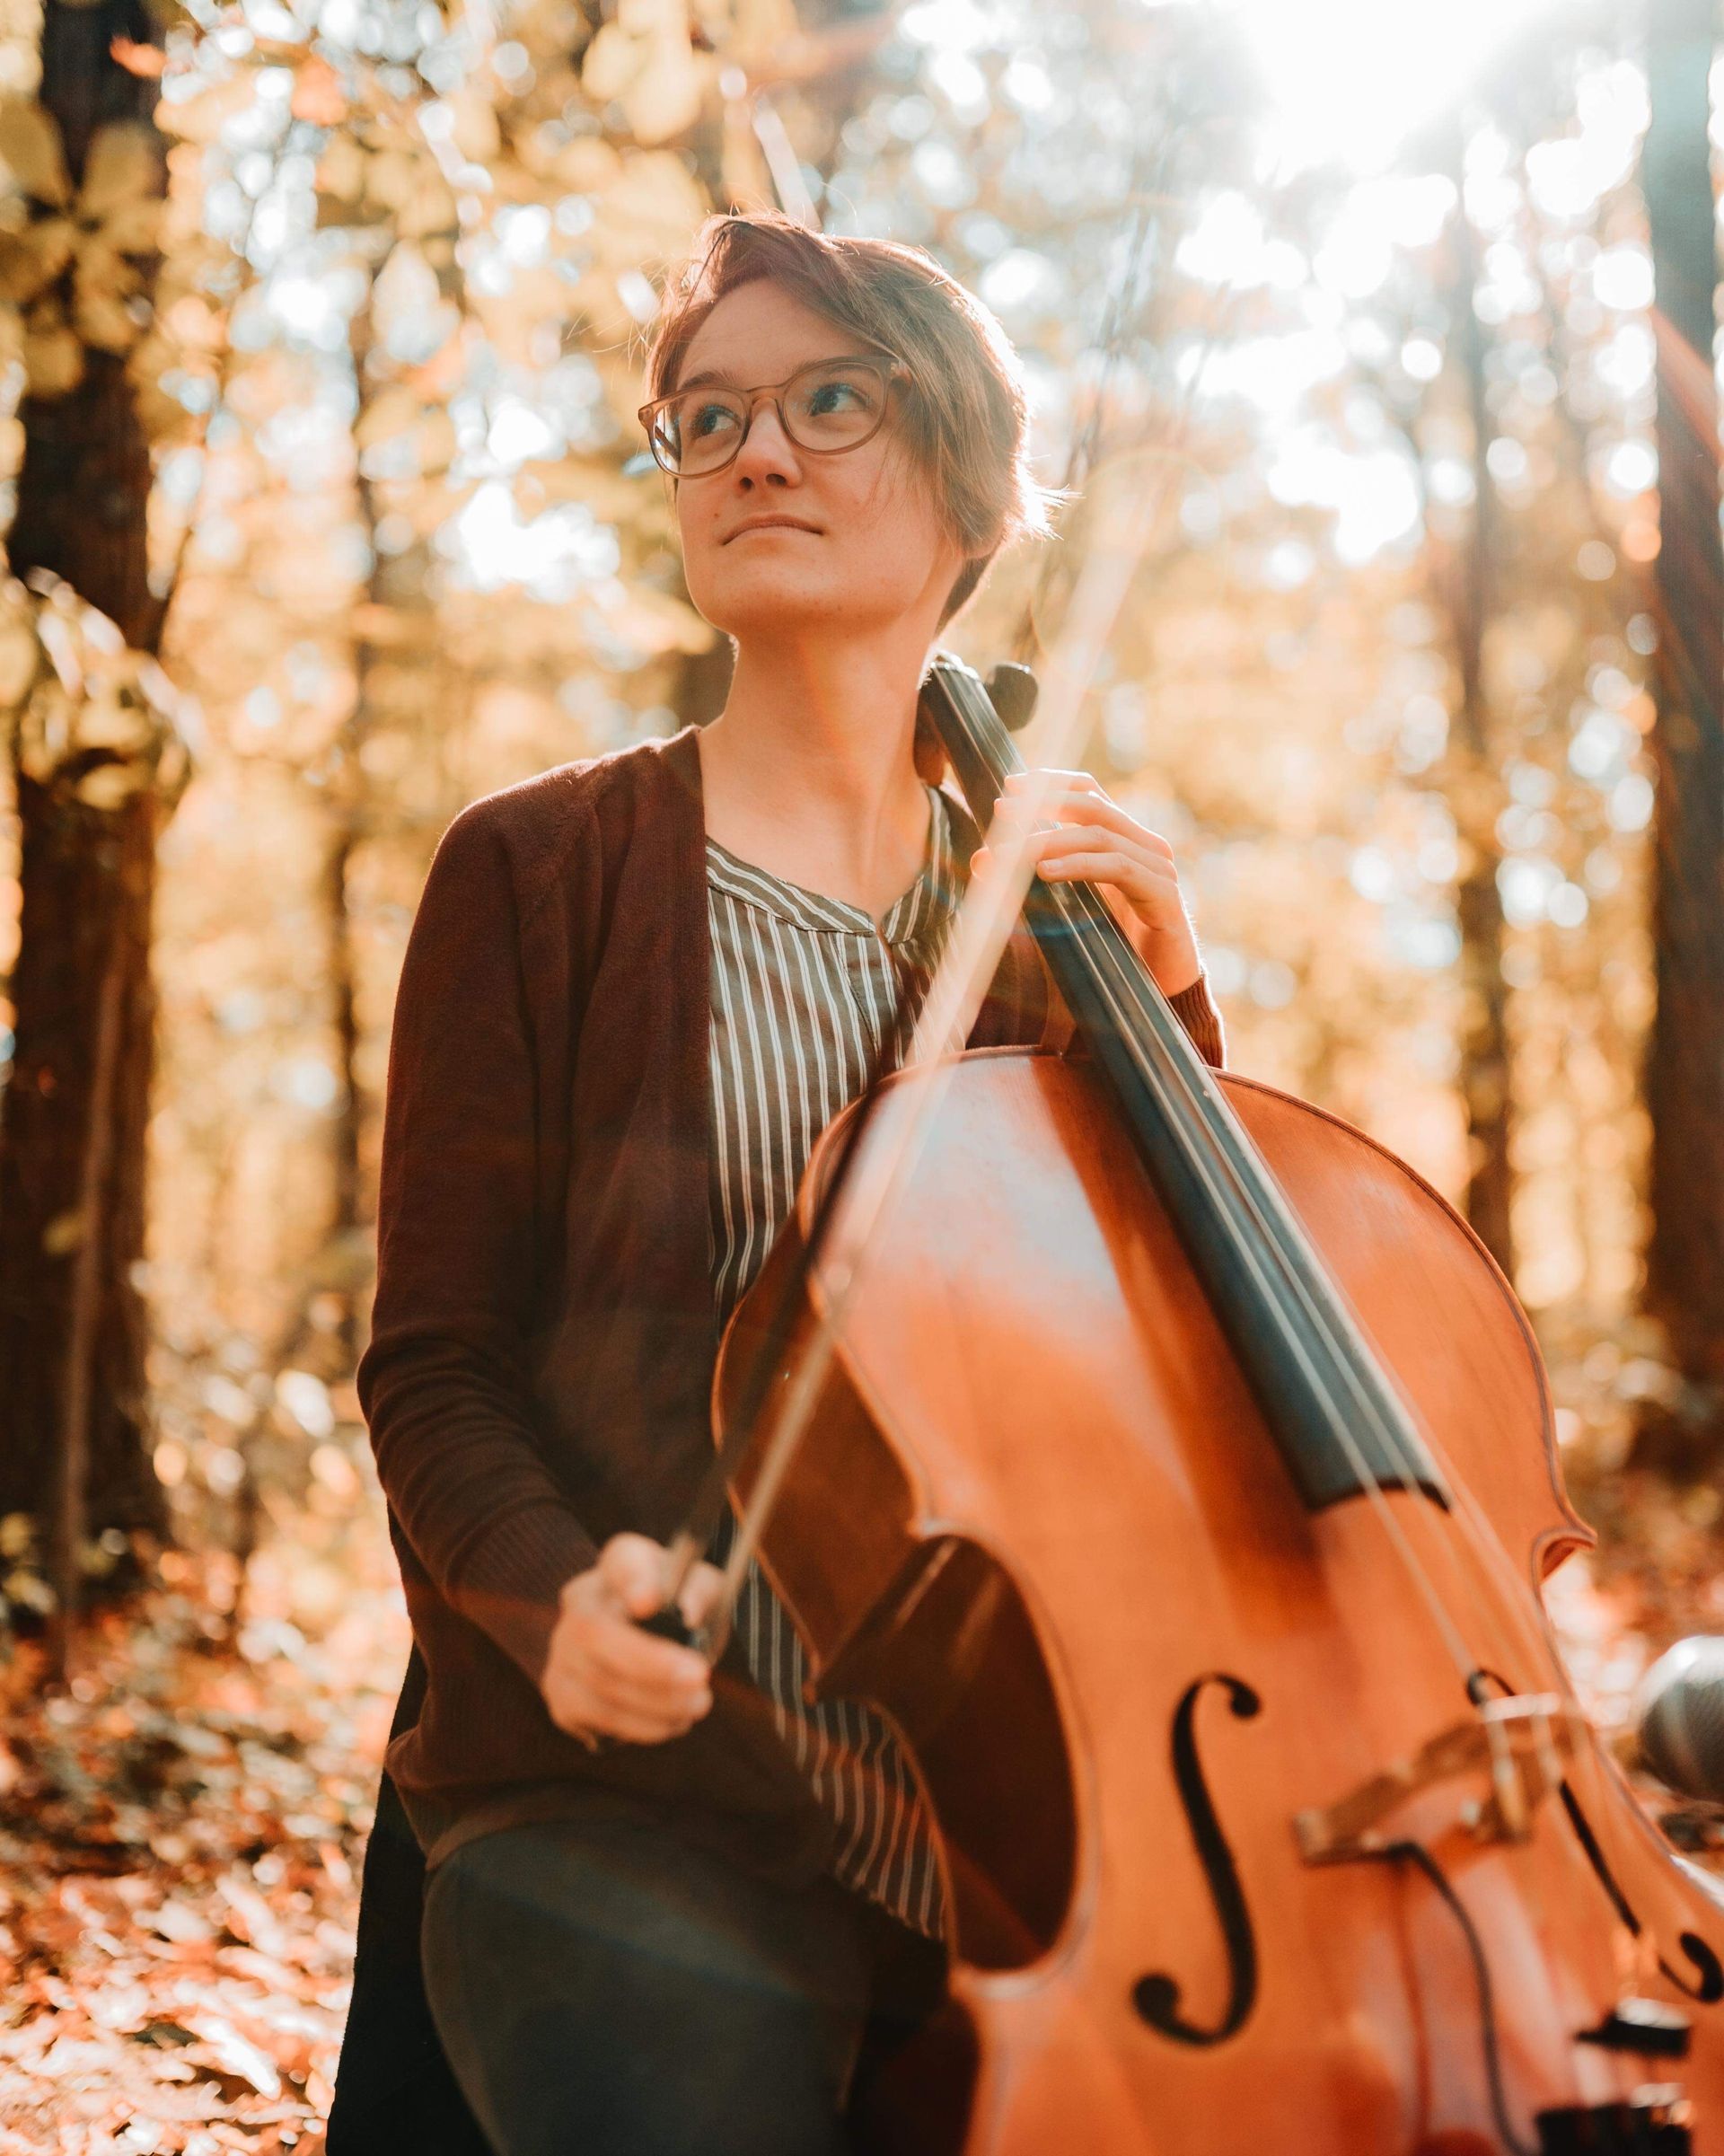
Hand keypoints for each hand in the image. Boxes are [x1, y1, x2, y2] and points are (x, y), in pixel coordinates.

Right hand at [542, 1533, 723, 1747]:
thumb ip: (702, 1591)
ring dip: (655, 1704)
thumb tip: (688, 1612)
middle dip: (649, 1663)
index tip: (650, 1602)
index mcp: (621, 1562)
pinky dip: (639, 1727)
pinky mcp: (561, 1696)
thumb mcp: (706, 1590)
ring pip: (597, 1684)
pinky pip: (595, 1719)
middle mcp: (580, 1601)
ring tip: (698, 1705)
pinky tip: (670, 1722)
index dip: (632, 1582)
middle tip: (699, 1678)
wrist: (653, 1641)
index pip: (621, 1562)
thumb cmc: (681, 1610)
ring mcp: (563, 1650)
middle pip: (594, 1632)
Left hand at [970, 769, 1202, 998]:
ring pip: (1100, 836)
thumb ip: (1029, 881)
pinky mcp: (1163, 895)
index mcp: (1126, 842)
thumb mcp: (1065, 907)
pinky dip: (1078, 865)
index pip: (1091, 794)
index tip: (1012, 784)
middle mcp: (1146, 847)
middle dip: (1044, 804)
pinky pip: (1118, 869)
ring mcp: (1159, 868)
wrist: (1159, 990)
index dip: (1053, 783)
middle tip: (1003, 810)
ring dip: (1051, 840)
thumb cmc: (1112, 948)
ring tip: (1013, 851)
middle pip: (1093, 807)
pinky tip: (1046, 872)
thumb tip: (980, 859)